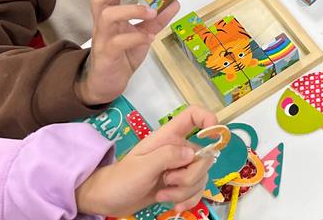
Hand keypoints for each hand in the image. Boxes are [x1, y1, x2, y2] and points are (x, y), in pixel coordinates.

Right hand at [75, 0, 179, 105]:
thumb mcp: (143, 33)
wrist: (107, 82)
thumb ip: (157, 18)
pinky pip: (118, 42)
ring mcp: (102, 39)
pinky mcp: (106, 55)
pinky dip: (137, 37)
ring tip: (152, 13)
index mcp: (109, 15)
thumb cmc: (123, 54)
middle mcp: (102, 24)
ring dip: (133, 10)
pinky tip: (150, 38)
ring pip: (108, 16)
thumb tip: (174, 1)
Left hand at [76, 106, 217, 215]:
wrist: (109, 200)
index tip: (213, 137)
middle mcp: (178, 149)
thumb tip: (193, 152)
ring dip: (185, 192)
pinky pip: (196, 191)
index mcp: (169, 137)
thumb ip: (167, 156)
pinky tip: (173, 206)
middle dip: (190, 176)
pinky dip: (188, 200)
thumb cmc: (122, 179)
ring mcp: (180, 168)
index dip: (208, 119)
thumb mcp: (142, 166)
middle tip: (167, 181)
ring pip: (201, 176)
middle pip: (204, 155)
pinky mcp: (179, 185)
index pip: (193, 115)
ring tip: (162, 195)